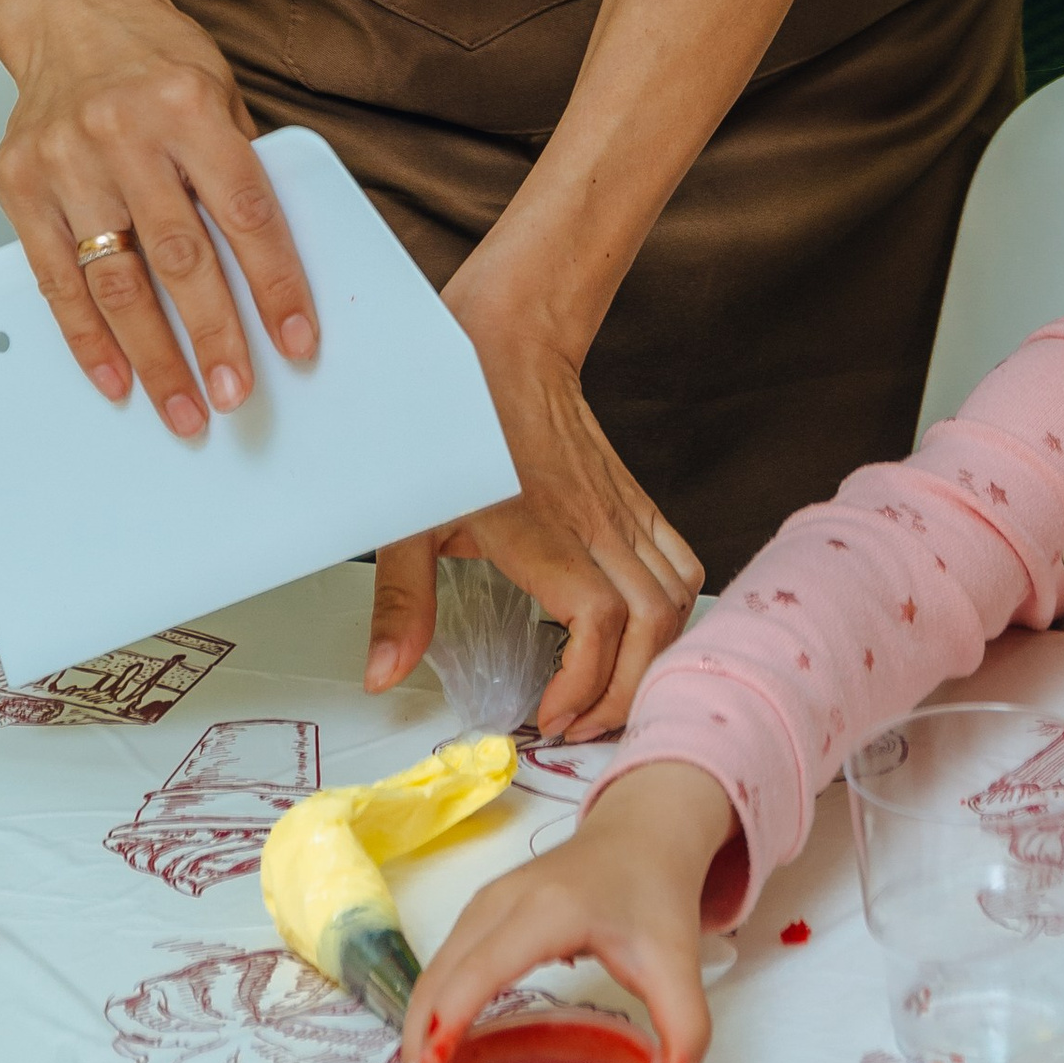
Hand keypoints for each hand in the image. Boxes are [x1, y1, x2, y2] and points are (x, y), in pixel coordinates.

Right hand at [0, 0, 316, 437]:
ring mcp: (66, 161)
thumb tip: (272, 267)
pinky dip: (85, 336)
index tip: (295, 340)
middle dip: (212, 336)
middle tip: (234, 394)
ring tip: (182, 406)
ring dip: (151, 356)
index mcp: (189, 106)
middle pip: (180, 256)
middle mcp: (125, 133)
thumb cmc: (154, 57)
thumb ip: (239, 167)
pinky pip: (55, 278)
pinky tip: (114, 377)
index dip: (275, 283)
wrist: (66, 11)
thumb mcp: (219, 89)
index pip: (245, 211)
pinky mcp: (20, 184)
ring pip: (115, 280)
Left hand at [366, 288, 701, 731]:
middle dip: (626, 692)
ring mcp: (621, 509)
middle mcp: (596, 523)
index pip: (599, 623)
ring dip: (653, 656)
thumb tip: (384, 675)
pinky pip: (679, 560)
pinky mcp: (632, 498)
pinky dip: (672, 608)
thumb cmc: (453, 420)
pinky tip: (636, 634)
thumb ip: (400, 601)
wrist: (505, 336)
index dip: (585, 686)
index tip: (547, 719)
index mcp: (544, 531)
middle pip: (654, 624)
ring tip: (608, 692)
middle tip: (579, 725)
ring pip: (678, 596)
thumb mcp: (410, 514)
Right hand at [404, 763, 740, 1062]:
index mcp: (548, 911)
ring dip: (421, 1023)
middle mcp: (505, 900)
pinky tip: (439, 1042)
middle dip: (423, 1037)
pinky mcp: (485, 908)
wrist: (645, 832)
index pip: (483, 968)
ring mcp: (489, 900)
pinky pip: (446, 960)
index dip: (452, 1019)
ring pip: (437, 967)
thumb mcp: (677, 960)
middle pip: (444, 972)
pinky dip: (434, 1002)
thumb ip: (687, 1026)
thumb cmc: (655, 895)